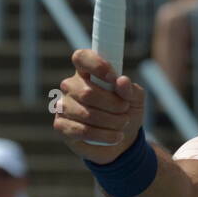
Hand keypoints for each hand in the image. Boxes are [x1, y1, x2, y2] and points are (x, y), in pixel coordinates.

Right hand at [53, 49, 146, 163]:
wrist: (122, 139)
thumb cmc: (126, 111)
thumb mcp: (135, 99)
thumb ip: (131, 89)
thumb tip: (122, 81)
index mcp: (87, 72)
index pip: (81, 57)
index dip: (96, 65)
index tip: (114, 77)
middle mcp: (71, 86)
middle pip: (87, 92)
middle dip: (113, 104)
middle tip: (125, 110)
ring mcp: (63, 105)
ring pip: (86, 113)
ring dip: (111, 121)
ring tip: (123, 124)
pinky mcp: (61, 125)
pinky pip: (81, 131)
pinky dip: (103, 135)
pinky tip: (115, 136)